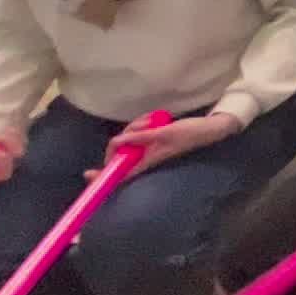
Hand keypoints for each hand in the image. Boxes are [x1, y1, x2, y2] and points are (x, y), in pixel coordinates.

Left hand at [105, 111, 242, 173]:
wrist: (207, 129)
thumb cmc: (188, 133)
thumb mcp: (163, 132)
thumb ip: (141, 137)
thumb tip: (118, 142)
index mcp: (146, 160)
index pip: (119, 173)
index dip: (103, 175)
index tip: (88, 174)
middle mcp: (144, 157)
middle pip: (121, 150)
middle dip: (125, 135)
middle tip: (142, 124)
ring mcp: (148, 149)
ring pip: (129, 139)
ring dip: (137, 126)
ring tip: (152, 119)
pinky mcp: (152, 141)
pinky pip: (138, 134)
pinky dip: (142, 125)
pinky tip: (154, 119)